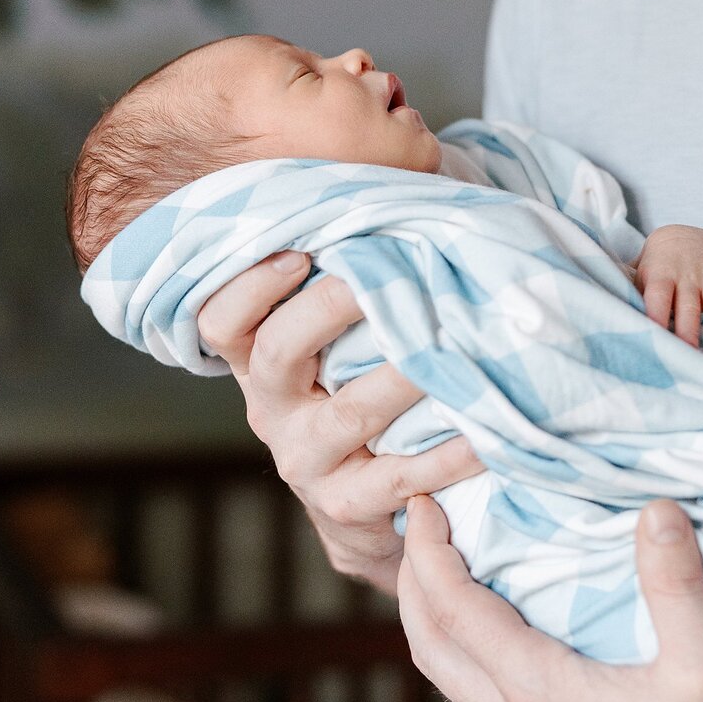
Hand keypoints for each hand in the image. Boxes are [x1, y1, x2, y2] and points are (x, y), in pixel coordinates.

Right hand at [198, 250, 481, 593]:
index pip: (221, 319)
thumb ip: (348, 279)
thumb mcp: (335, 344)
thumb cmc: (361, 390)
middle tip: (377, 279)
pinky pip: (398, 476)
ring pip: (347, 412)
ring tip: (443, 345)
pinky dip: (443, 454)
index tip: (301, 253)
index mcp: (258, 360)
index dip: (251, 284)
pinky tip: (481, 431)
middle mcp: (271, 408)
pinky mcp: (346, 506)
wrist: (369, 512)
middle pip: (276, 352)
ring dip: (399, 376)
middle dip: (328, 309)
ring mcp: (306, 461)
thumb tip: (410, 189)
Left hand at [398, 494, 702, 701]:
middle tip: (418, 524)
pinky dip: (460, 653)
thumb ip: (678, 586)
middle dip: (412, 580)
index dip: (429, 554)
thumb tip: (656, 511)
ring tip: (441, 567)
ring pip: (449, 679)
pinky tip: (489, 632)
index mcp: (542, 689)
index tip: (423, 504)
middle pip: (430, 647)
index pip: (454, 612)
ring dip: (431, 619)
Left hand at [635, 225, 702, 346]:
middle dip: (690, 328)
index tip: (655, 338)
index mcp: (660, 276)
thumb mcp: (637, 272)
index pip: (658, 297)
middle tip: (691, 352)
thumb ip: (628, 290)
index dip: (656, 315)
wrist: (681, 235)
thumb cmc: (653, 265)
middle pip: (688, 305)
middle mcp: (685, 278)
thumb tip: (606, 308)